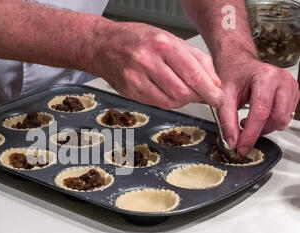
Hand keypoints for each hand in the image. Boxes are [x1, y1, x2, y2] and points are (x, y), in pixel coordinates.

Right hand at [92, 22, 224, 108]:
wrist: (103, 45)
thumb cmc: (136, 39)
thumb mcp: (170, 38)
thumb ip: (195, 59)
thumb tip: (213, 82)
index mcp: (162, 44)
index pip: (193, 74)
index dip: (209, 91)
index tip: (218, 99)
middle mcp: (147, 61)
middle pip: (182, 91)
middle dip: (197, 97)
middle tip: (204, 96)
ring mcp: (136, 78)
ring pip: (170, 101)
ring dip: (183, 100)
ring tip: (184, 91)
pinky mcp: (130, 91)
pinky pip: (157, 103)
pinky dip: (168, 101)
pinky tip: (169, 92)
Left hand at [216, 58, 299, 155]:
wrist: (240, 65)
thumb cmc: (233, 76)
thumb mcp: (224, 97)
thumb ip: (226, 120)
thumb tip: (232, 141)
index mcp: (266, 77)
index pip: (261, 112)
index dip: (250, 134)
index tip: (241, 147)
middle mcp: (282, 80)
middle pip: (277, 118)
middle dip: (259, 131)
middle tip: (242, 129)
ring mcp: (291, 86)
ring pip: (283, 120)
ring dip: (265, 127)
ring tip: (248, 119)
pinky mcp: (294, 93)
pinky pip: (286, 116)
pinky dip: (271, 121)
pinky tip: (259, 115)